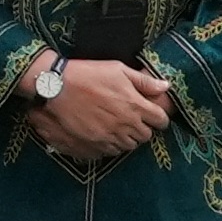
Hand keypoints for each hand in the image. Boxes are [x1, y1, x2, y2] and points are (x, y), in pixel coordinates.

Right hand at [27, 54, 175, 160]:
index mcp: (136, 105)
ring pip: (130, 145)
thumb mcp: (117, 69)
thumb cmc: (87, 74)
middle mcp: (127, 123)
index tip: (151, 114)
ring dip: (128, 137)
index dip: (158, 117)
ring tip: (118, 127)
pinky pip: (113, 151)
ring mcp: (111, 135)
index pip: (161, 120)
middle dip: (142, 128)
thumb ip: (144, 80)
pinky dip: (113, 144)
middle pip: (146, 135)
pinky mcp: (96, 142)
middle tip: (132, 120)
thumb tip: (165, 86)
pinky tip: (105, 133)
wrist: (56, 87)